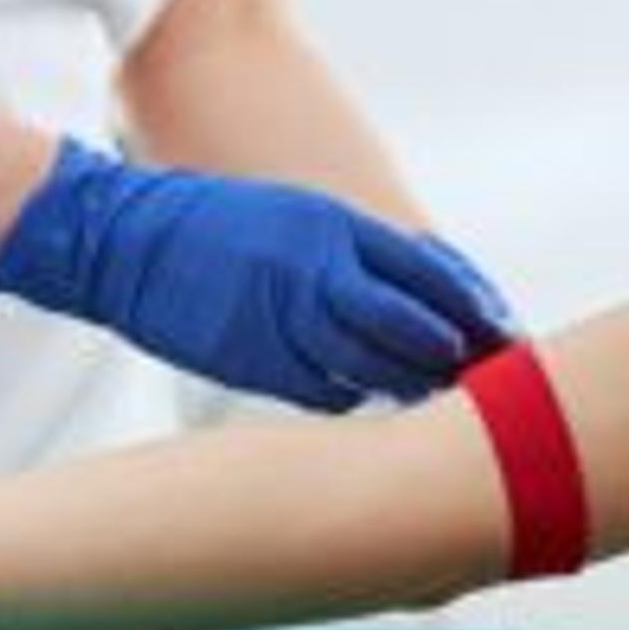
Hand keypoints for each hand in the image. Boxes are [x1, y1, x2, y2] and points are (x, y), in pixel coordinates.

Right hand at [0, 139, 516, 412]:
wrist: (122, 241)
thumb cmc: (214, 226)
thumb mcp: (300, 219)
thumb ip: (359, 256)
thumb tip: (420, 297)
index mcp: (335, 228)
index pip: (429, 271)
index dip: (473, 307)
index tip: (506, 332)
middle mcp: (318, 273)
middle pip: (414, 326)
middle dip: (459, 356)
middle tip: (495, 381)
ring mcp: (285, 321)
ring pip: (376, 368)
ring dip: (415, 387)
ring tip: (446, 404)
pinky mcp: (255, 362)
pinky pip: (327, 393)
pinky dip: (357, 401)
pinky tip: (373, 410)